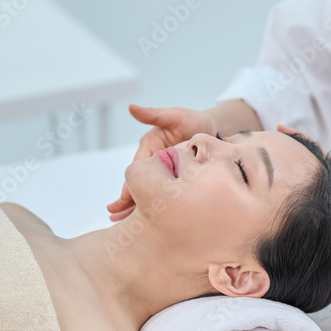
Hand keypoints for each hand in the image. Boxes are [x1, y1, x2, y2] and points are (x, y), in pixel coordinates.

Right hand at [106, 104, 216, 220]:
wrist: (216, 131)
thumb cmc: (195, 121)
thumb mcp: (175, 116)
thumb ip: (155, 115)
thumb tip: (132, 108)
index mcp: (150, 146)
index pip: (137, 168)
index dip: (130, 183)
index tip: (124, 197)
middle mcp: (153, 161)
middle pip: (138, 183)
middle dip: (126, 200)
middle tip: (114, 215)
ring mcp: (163, 173)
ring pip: (147, 192)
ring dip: (134, 208)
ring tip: (120, 222)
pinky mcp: (174, 181)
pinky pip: (162, 196)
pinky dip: (153, 207)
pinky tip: (146, 222)